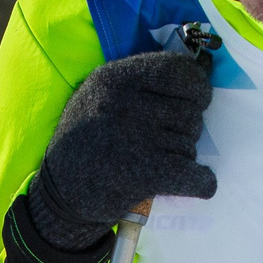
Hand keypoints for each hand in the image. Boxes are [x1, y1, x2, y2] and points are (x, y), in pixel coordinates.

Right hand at [28, 49, 216, 250]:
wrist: (60, 192)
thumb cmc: (85, 139)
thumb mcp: (97, 94)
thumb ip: (139, 82)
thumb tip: (197, 74)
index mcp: (114, 78)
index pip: (178, 70)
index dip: (197, 86)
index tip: (198, 99)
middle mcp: (125, 104)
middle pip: (190, 111)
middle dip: (187, 128)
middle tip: (166, 140)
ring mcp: (136, 139)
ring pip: (190, 145)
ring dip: (183, 156)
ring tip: (156, 161)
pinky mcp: (144, 175)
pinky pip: (195, 177)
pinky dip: (201, 182)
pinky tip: (197, 181)